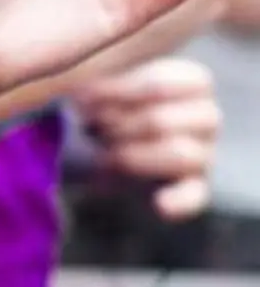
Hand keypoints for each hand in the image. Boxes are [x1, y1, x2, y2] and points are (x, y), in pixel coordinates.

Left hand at [71, 58, 218, 220]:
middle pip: (160, 122)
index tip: (80, 101)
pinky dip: (179, 201)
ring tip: (105, 154)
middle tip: (91, 129)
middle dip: (115, 128)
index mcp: (192, 82)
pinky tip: (160, 204)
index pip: (160, 85)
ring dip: (131, 156)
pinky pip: (195, 195)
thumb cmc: (104, 104)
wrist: (98, 141)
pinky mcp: (194, 185)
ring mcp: (205, 151)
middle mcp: (206, 115)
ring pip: (180, 154)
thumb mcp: (104, 87)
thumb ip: (103, 86)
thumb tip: (82, 95)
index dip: (114, 95)